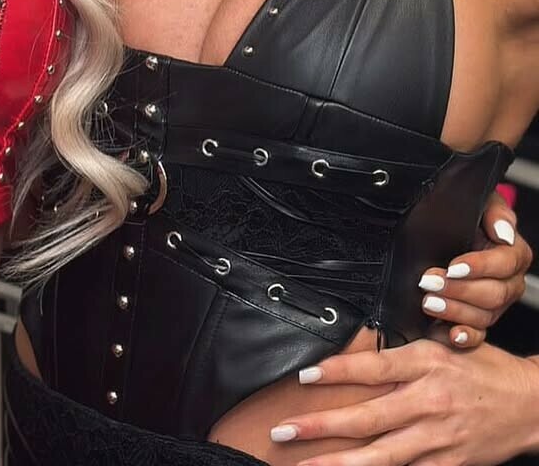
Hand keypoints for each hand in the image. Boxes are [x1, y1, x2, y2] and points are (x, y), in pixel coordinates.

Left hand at [271, 340, 538, 465]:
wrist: (530, 404)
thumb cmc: (485, 370)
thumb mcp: (443, 346)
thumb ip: (403, 354)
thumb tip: (360, 354)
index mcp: (426, 364)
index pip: (372, 368)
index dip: (336, 373)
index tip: (304, 377)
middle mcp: (429, 402)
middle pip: (367, 417)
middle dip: (322, 426)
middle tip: (285, 430)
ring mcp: (439, 438)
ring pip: (381, 454)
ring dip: (340, 462)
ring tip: (306, 465)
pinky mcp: (449, 463)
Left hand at [415, 195, 530, 348]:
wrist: (432, 229)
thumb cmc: (457, 214)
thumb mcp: (476, 202)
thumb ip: (494, 210)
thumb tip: (504, 231)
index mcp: (511, 254)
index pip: (505, 264)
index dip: (480, 266)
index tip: (453, 265)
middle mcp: (507, 281)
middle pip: (494, 294)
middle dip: (459, 289)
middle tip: (430, 282)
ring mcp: (492, 304)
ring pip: (484, 316)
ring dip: (454, 310)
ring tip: (428, 302)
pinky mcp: (476, 320)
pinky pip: (477, 335)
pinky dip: (463, 336)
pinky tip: (448, 333)